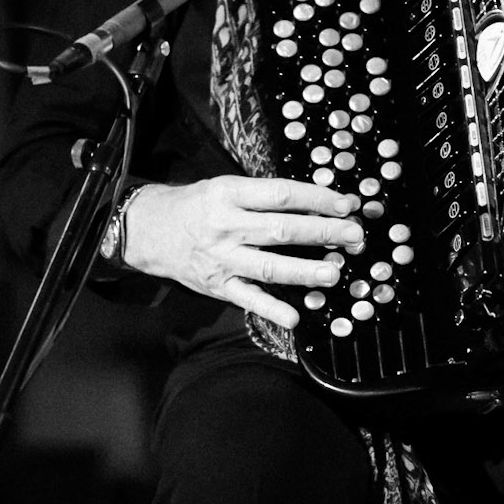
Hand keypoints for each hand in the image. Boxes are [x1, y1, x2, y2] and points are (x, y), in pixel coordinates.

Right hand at [122, 175, 364, 330]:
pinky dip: (271, 309)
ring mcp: (222, 258)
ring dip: (305, 271)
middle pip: (281, 230)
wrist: (150, 230)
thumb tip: (316, 203)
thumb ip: (265, 197)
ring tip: (334, 272)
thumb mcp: (226, 187)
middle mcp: (226, 226)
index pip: (281, 195)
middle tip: (353, 235)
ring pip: (269, 266)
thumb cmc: (197, 206)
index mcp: (230, 194)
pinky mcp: (218, 285)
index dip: (316, 199)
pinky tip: (295, 317)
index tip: (345, 204)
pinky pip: (248, 298)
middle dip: (322, 232)